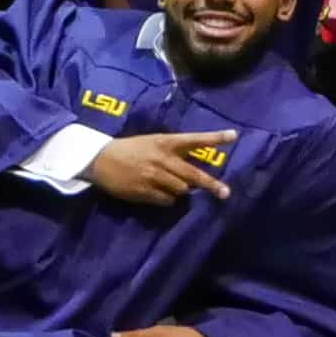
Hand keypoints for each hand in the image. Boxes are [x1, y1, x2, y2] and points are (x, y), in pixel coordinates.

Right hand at [83, 130, 236, 209]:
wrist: (101, 159)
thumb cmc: (130, 149)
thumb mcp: (152, 142)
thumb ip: (173, 153)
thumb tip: (193, 174)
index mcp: (165, 142)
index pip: (195, 139)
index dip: (215, 138)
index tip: (234, 136)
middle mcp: (163, 159)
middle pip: (194, 175)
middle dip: (212, 185)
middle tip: (225, 193)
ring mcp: (155, 177)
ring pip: (182, 190)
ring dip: (182, 191)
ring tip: (169, 185)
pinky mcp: (145, 192)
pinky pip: (167, 201)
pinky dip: (167, 199)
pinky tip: (157, 192)